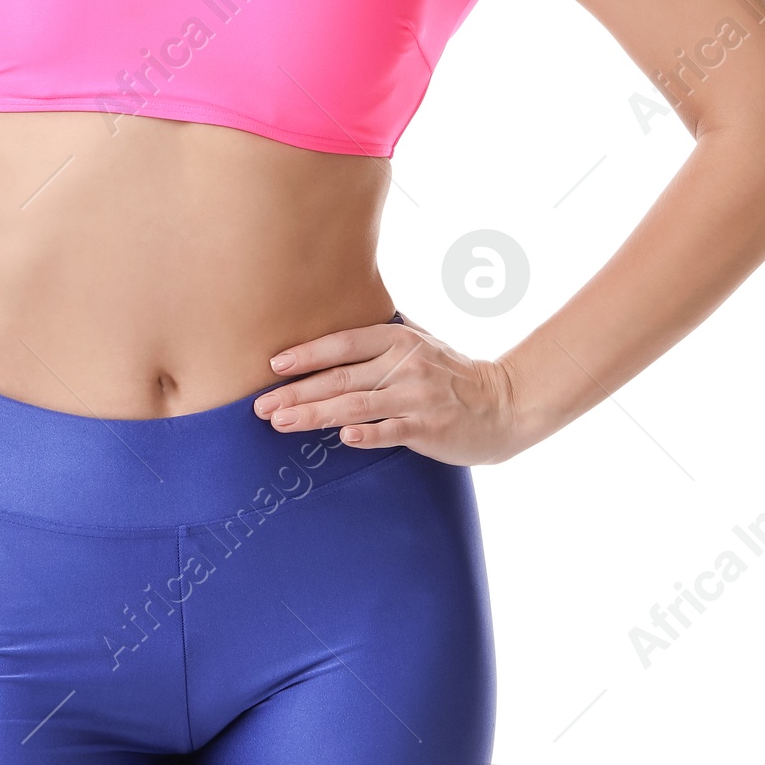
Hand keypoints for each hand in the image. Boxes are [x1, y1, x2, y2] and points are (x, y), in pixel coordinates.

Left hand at [252, 313, 518, 466]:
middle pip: (339, 378)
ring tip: (281, 422)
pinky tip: (341, 438)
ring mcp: (416, 396)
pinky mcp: (429, 427)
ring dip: (314, 415)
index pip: (342, 344)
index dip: (307, 354)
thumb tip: (340, 325)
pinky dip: (366, 434)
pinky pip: (391, 431)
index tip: (273, 365)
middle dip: (296, 392)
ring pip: (355, 405)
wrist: (504, 403)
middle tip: (260, 406)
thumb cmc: (453, 375)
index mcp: (398, 339)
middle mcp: (404, 364)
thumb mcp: (420, 343)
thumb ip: (383, 337)